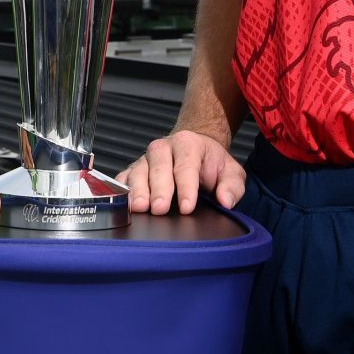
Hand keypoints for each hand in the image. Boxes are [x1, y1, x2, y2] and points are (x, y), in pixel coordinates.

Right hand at [121, 129, 245, 214]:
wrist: (194, 150)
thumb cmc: (211, 164)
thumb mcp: (230, 172)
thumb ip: (232, 185)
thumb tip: (226, 201)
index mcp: (188, 144)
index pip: (186, 166)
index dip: (186, 188)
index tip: (187, 207)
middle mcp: (163, 148)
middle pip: (159, 167)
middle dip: (159, 189)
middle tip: (160, 209)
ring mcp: (145, 159)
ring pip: (138, 172)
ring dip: (138, 191)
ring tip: (140, 208)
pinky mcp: (133, 170)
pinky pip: (123, 179)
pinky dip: (122, 191)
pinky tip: (123, 204)